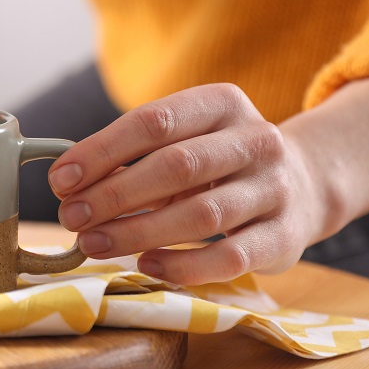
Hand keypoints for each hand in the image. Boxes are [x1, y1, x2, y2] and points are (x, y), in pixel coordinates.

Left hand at [49, 83, 330, 284]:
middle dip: (114, 195)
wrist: (307, 182)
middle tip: (70, 217)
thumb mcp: (187, 139)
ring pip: (201, 214)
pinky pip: (230, 257)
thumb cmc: (221, 161)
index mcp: (222, 103)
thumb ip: (133, 156)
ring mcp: (275, 189)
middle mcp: (255, 140)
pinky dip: (183, 265)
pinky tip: (146, 265)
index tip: (61, 179)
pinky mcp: (285, 237)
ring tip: (93, 243)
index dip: (102, 151)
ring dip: (138, 232)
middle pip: (176, 166)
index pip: (154, 121)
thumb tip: (68, 183)